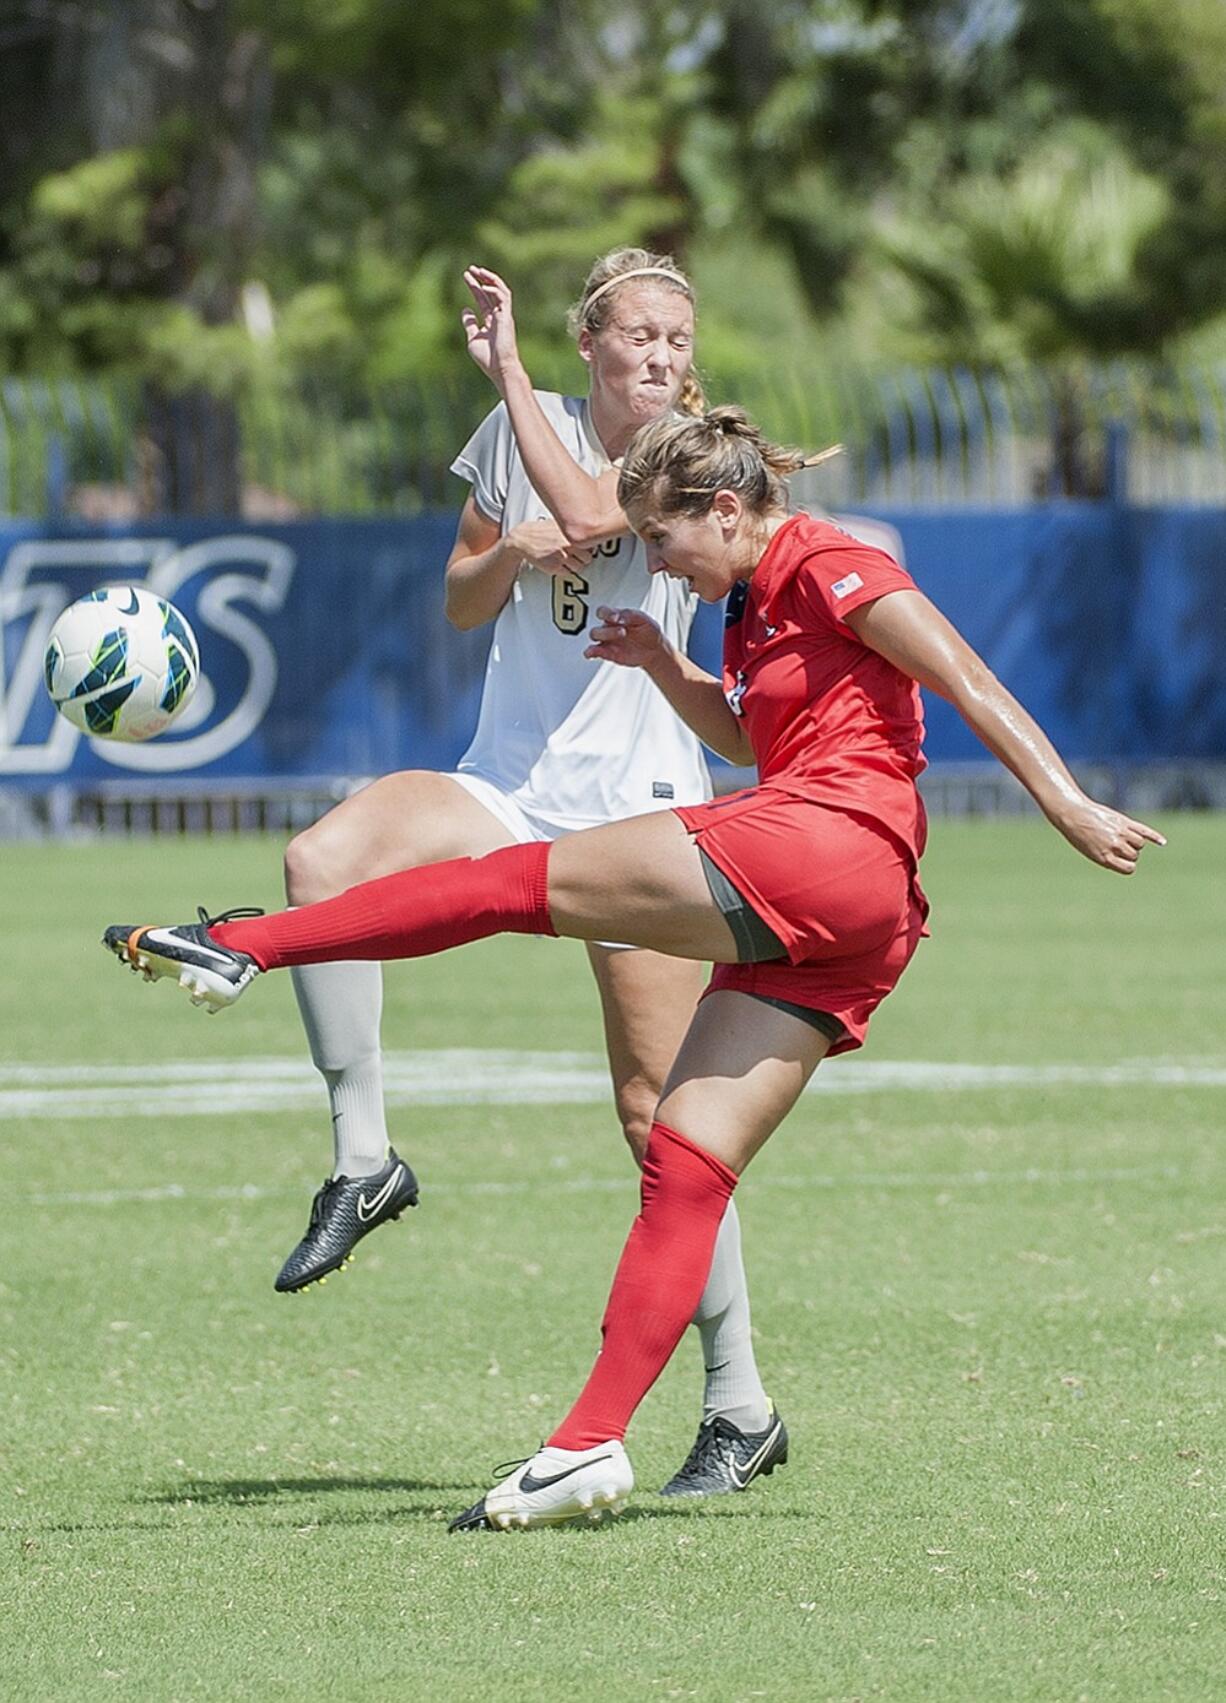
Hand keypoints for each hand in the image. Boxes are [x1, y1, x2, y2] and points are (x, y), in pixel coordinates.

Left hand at [462, 265, 522, 391]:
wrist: (500, 369)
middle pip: (492, 291)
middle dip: (482, 278)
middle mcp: (499, 316)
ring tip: (478, 270)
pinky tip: (483, 286)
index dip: (475, 287)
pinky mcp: (507, 317)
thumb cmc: (487, 359)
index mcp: (491, 321)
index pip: (483, 299)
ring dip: (490, 279)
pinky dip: (494, 290)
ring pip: (501, 290)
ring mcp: (504, 316)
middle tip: (471, 268)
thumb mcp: (473, 338)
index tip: (466, 276)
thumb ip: (470, 324)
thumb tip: (466, 309)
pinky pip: (503, 298)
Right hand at [506, 519, 592, 575]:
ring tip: (566, 560)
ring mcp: (561, 556)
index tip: (584, 548)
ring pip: (579, 568)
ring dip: (574, 566)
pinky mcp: (554, 567)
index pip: (591, 545)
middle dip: (583, 558)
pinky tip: (558, 563)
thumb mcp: (559, 523)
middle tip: (575, 556)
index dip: (588, 548)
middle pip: (588, 558)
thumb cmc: (542, 531)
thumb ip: (573, 529)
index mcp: (570, 533)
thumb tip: (590, 533)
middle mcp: (567, 545)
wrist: (523, 539)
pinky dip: (564, 570)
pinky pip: (567, 573)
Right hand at [584, 605, 668, 670]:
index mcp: (615, 617)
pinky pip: (593, 652)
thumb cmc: (648, 631)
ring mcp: (608, 641)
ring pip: (594, 636)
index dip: (606, 613)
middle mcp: (609, 628)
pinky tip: (593, 652)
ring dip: (604, 637)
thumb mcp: (643, 619)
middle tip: (622, 632)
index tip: (615, 617)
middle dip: (608, 630)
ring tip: (619, 638)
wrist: (654, 648)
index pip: (603, 612)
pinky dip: (590, 652)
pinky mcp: (608, 653)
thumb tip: (619, 616)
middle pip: (597, 627)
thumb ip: (630, 615)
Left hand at [1052, 797, 1165, 873]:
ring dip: (1134, 841)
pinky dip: (1154, 836)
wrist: (1074, 815)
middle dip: (1128, 851)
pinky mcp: (1124, 821)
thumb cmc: (1080, 836)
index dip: (1127, 865)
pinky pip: (1144, 830)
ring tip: (1119, 835)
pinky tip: (1162, 842)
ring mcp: (1121, 833)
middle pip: (1135, 854)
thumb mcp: (1092, 852)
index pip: (1129, 868)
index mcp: (1106, 858)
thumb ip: (1111, 858)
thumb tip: (1130, 865)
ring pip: (1139, 842)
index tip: (1121, 861)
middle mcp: (1115, 846)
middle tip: (1113, 843)